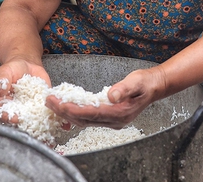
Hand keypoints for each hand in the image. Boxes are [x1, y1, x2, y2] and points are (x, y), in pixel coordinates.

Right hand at [0, 59, 51, 124]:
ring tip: (38, 119)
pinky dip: (49, 111)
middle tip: (23, 121)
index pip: (4, 114)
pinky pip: (45, 109)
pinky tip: (51, 112)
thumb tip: (0, 92)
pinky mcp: (42, 102)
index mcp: (5, 102)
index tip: (11, 118)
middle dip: (21, 122)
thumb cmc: (13, 68)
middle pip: (18, 119)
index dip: (6, 117)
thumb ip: (1, 81)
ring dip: (36, 120)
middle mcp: (18, 107)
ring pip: (33, 117)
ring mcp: (30, 106)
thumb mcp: (4, 71)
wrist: (27, 63)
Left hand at [45, 68, 165, 128]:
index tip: (60, 103)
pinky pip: (88, 117)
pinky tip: (65, 106)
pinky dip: (74, 112)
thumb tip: (112, 96)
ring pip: (84, 120)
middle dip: (64, 112)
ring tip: (52, 103)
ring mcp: (111, 121)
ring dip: (66, 113)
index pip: (91, 114)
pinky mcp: (108, 117)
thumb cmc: (145, 83)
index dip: (74, 110)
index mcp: (120, 114)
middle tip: (49, 101)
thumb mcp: (136, 82)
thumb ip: (123, 89)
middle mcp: (114, 121)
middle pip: (84, 120)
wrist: (154, 87)